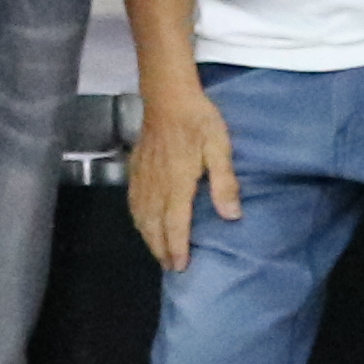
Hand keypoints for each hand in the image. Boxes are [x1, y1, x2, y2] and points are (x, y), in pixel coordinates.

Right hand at [128, 76, 238, 271]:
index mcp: (177, 183)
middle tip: (171, 267)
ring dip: (148, 238)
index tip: (180, 266)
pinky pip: (132, 202)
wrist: (167, 96)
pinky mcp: (134, 169)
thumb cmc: (198, 120)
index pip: (175, 224)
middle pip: (154, 226)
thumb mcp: (220, 147)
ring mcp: (142, 178)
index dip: (177, 247)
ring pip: (140, 216)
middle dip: (161, 249)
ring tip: (158, 253)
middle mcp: (156, 185)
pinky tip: (142, 224)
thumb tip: (232, 215)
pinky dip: (137, 219)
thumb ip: (225, 182)